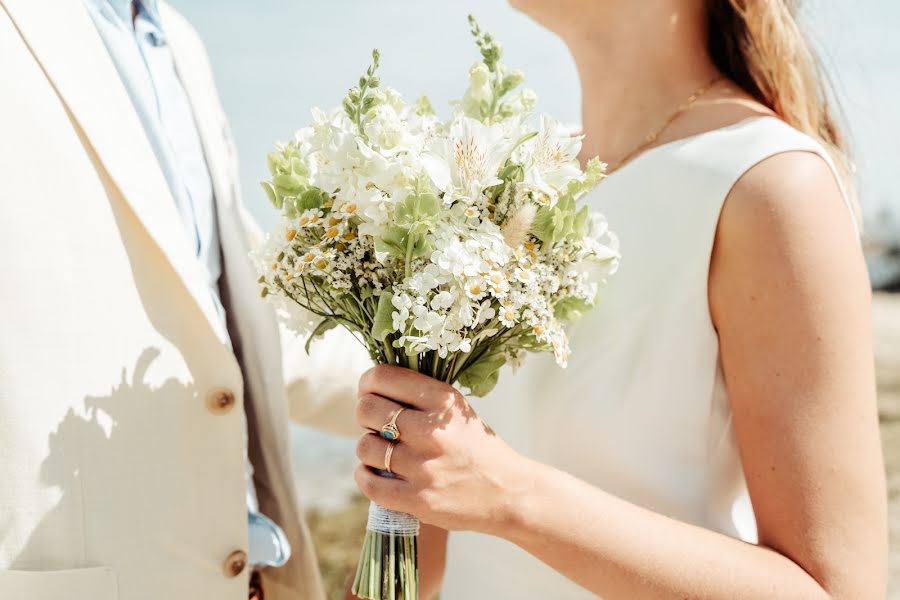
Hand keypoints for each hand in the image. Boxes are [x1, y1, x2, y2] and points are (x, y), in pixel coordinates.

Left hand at [353, 364, 532, 534]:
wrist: (509, 493)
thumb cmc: (476, 447)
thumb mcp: (457, 410)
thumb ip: (418, 396)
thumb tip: (370, 388)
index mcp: (442, 401)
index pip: (382, 378)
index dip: (367, 383)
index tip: (370, 392)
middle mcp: (432, 431)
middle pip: (366, 410)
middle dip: (365, 415)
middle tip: (377, 424)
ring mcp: (423, 467)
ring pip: (364, 446)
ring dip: (369, 448)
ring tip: (384, 451)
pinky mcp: (418, 499)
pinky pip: (368, 482)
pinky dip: (366, 475)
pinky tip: (378, 473)